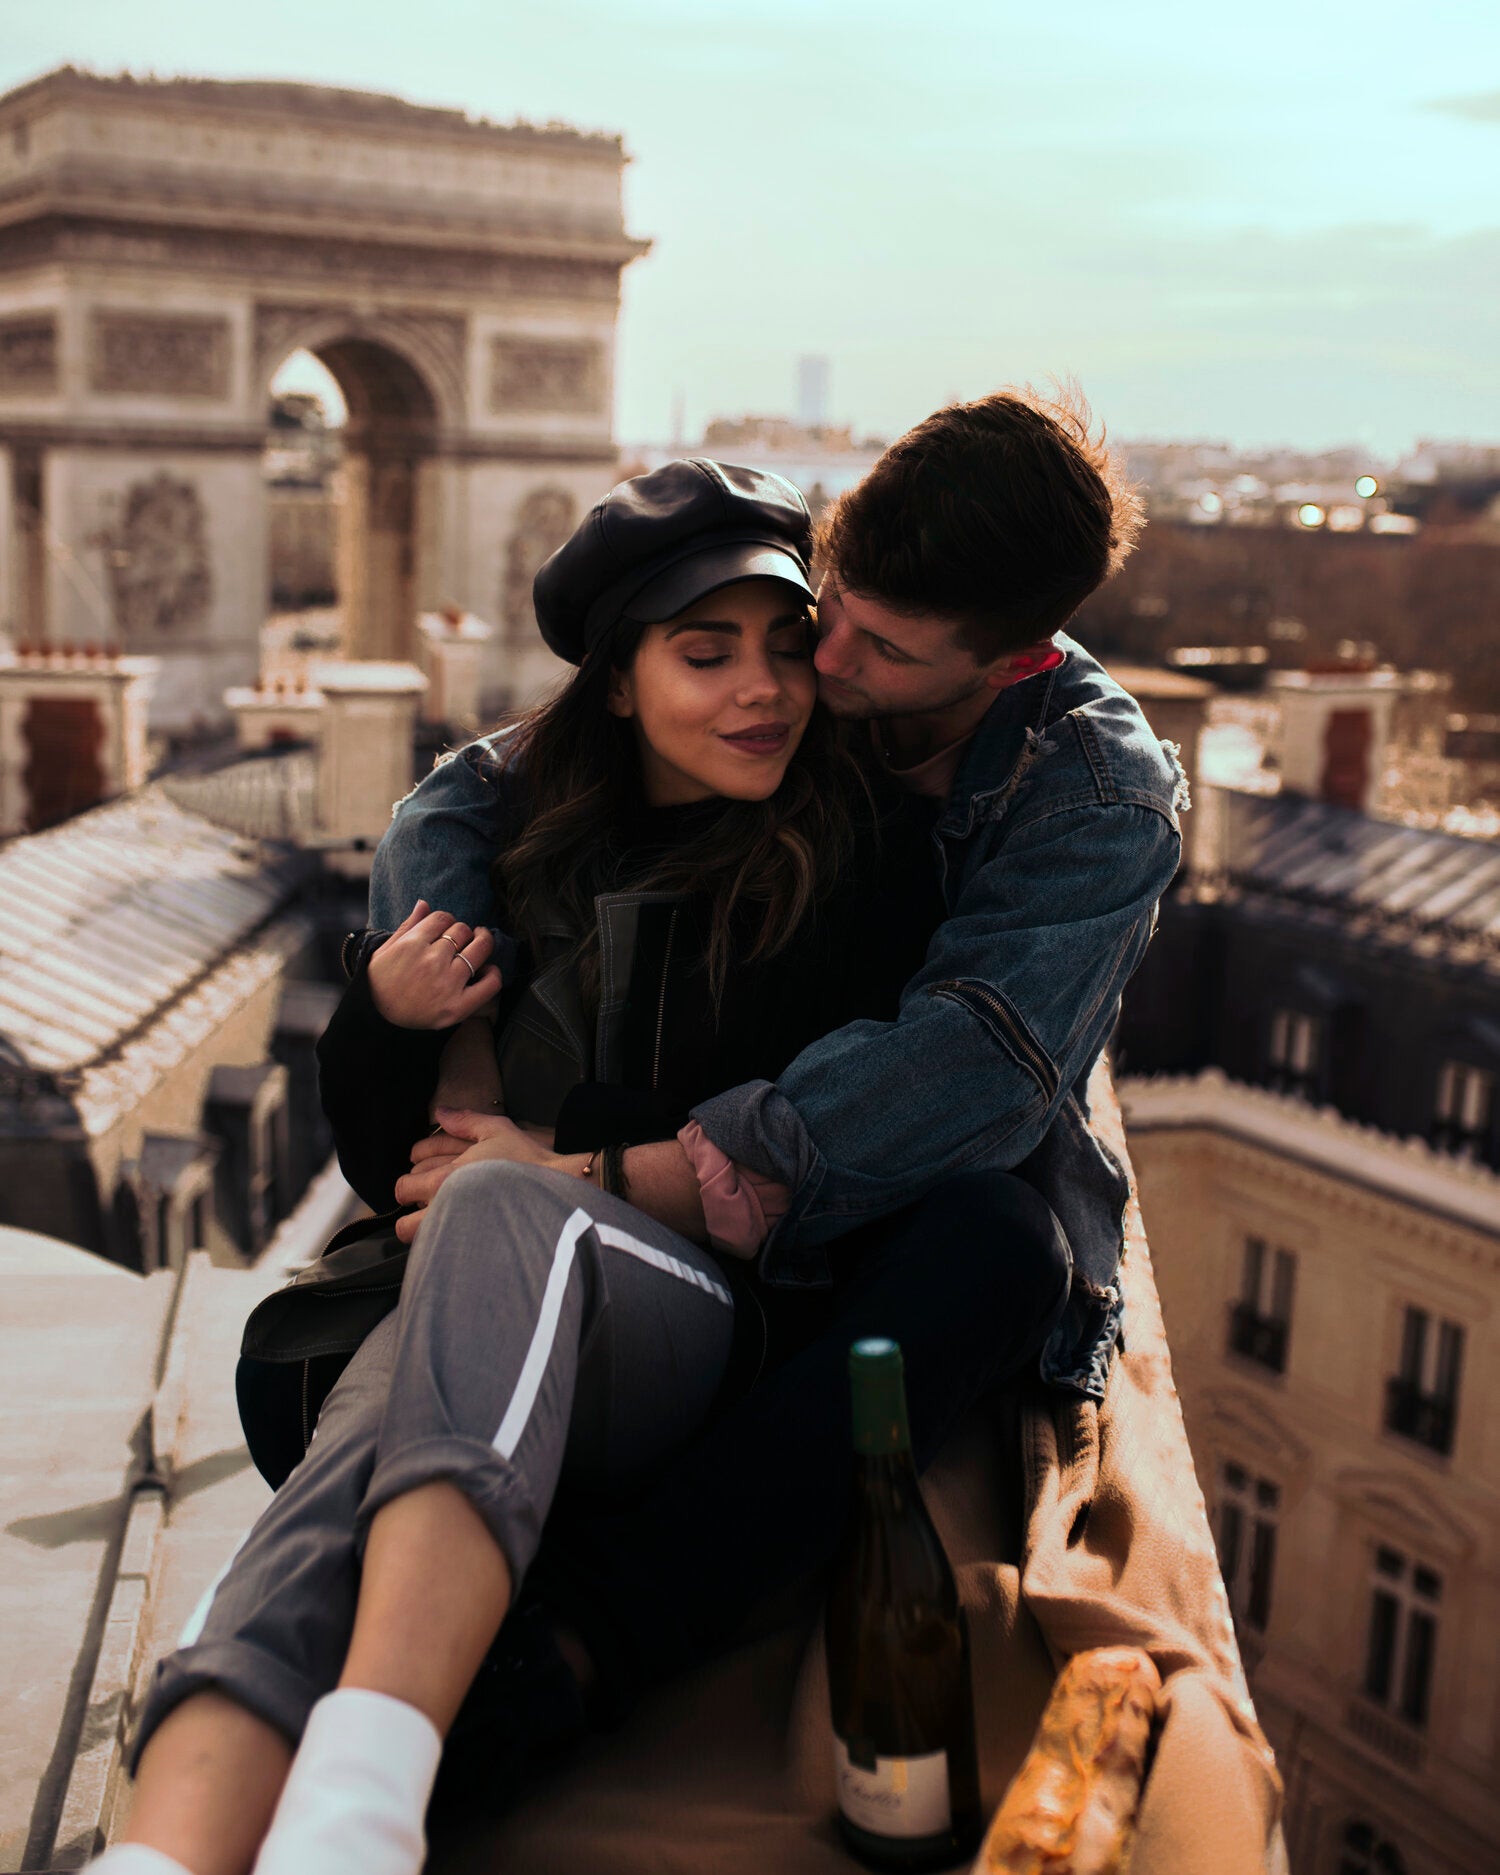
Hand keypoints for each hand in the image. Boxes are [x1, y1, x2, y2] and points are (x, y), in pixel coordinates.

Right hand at [367, 900, 500, 1028]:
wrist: (376, 1019)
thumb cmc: (380, 983)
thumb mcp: (384, 951)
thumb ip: (408, 926)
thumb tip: (424, 903)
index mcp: (412, 945)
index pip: (442, 917)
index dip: (446, 920)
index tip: (445, 929)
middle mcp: (431, 962)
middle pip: (462, 930)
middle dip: (462, 931)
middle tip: (460, 939)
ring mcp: (447, 984)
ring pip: (479, 949)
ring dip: (482, 942)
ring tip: (479, 943)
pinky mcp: (458, 1007)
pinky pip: (490, 984)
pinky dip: (494, 974)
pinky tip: (486, 970)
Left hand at [394, 1110, 571, 1242]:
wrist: (558, 1190)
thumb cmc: (528, 1161)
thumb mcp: (498, 1130)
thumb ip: (465, 1121)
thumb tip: (440, 1113)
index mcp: (447, 1177)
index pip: (405, 1187)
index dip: (408, 1186)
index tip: (418, 1185)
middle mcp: (447, 1207)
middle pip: (405, 1225)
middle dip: (411, 1217)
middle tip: (426, 1210)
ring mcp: (460, 1230)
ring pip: (423, 1244)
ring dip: (425, 1235)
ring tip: (440, 1227)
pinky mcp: (475, 1247)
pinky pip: (446, 1251)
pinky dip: (446, 1245)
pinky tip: (458, 1236)